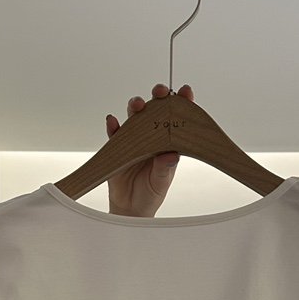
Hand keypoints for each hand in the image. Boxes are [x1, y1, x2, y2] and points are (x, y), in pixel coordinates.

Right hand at [105, 83, 193, 216]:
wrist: (130, 208)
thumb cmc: (151, 194)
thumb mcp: (161, 183)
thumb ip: (165, 168)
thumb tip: (171, 155)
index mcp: (168, 143)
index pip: (177, 119)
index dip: (182, 103)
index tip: (185, 91)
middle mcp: (152, 136)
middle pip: (155, 110)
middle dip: (158, 97)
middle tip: (160, 92)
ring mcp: (135, 139)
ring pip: (135, 116)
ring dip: (135, 107)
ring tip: (136, 106)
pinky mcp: (118, 146)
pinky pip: (114, 133)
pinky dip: (112, 126)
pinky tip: (112, 121)